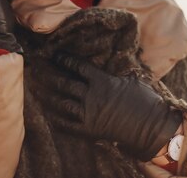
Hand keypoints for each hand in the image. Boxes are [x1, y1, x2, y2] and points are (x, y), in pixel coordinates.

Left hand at [40, 53, 182, 159]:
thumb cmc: (145, 101)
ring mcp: (88, 114)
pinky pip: (68, 124)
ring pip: (62, 103)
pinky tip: (50, 114)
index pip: (78, 67)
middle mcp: (91, 96)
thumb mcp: (132, 80)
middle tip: (39, 70)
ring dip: (49, 96)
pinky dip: (58, 119)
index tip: (56, 55)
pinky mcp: (89, 130)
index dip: (66, 60)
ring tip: (37, 90)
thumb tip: (118, 61)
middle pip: (65, 84)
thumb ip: (118, 73)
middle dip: (51, 76)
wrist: (149, 127)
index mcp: (102, 81)